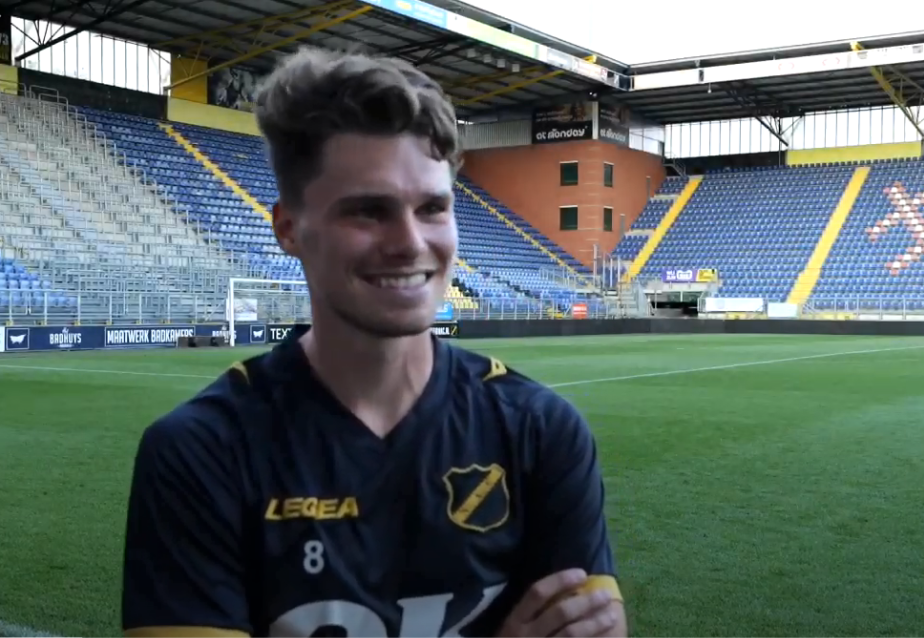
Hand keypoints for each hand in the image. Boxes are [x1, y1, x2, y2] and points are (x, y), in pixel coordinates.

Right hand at [496, 568, 625, 636]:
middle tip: (605, 594)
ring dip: (595, 623)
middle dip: (586, 602)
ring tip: (611, 615)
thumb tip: (563, 590)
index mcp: (515, 620)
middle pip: (560, 613)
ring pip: (572, 634)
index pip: (537, 593)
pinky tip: (607, 637)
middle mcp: (527, 635)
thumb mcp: (512, 628)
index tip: (582, 574)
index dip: (560, 580)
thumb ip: (531, 613)